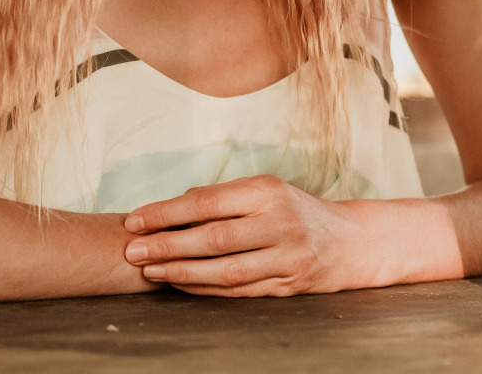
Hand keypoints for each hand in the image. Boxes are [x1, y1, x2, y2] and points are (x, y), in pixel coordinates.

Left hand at [121, 175, 366, 296]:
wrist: (349, 241)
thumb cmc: (293, 209)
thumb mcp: (264, 191)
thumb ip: (222, 199)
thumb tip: (169, 209)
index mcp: (268, 192)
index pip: (208, 202)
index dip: (167, 213)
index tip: (134, 221)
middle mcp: (280, 223)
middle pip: (214, 238)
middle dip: (167, 245)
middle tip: (132, 251)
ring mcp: (286, 257)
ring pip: (225, 270)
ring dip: (182, 272)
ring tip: (150, 270)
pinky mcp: (287, 285)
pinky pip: (238, 291)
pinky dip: (205, 288)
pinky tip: (180, 284)